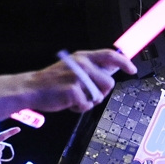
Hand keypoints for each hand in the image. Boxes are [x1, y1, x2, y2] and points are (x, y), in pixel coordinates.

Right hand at [21, 49, 136, 112]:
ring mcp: (78, 77)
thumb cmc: (54, 82)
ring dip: (90, 101)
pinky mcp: (73, 91)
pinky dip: (80, 108)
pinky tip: (69, 102)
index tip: (132, 69)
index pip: (110, 55)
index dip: (124, 62)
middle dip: (101, 92)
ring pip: (100, 96)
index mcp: (83, 57)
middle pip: (109, 83)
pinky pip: (88, 105)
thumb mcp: (74, 68)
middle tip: (85, 92)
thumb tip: (114, 70)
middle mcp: (82, 64)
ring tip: (75, 96)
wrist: (31, 89)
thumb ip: (93, 68)